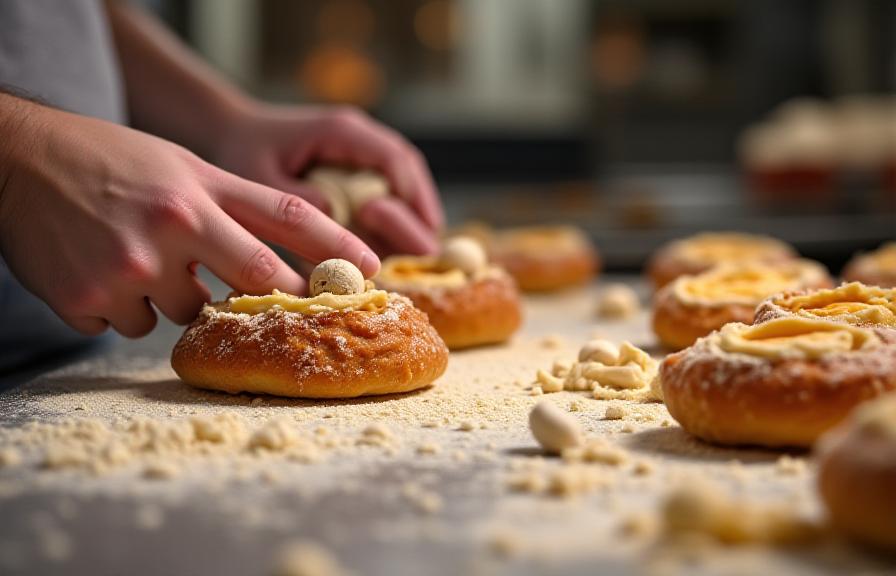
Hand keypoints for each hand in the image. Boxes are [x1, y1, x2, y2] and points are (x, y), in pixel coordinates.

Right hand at [0, 98, 378, 336]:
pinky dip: (120, 305)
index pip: (286, 218)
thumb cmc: (109, 162)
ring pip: (181, 313)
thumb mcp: (180, 166)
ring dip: (165, 292)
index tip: (374, 267)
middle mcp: (173, 226)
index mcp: (199, 190)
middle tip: (230, 276)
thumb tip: (277, 264)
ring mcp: (130, 268)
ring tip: (129, 249)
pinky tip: (96, 267)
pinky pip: (128, 325)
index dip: (336, 245)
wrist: (18, 161)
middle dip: (254, 288)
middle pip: (251, 279)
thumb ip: (230, 208)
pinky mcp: (89, 302)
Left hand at [213, 103, 442, 255]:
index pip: (394, 160)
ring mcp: (360, 148)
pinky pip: (389, 186)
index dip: (413, 197)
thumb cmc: (244, 152)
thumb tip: (338, 222)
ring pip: (404, 179)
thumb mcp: (262, 177)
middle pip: (408, 171)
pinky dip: (397, 212)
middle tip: (427, 251)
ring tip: (418, 252)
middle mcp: (358, 136)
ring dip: (412, 213)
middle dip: (419, 211)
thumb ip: (298, 200)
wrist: (232, 130)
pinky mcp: (357, 163)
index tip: (425, 230)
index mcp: (340, 131)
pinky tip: (396, 242)